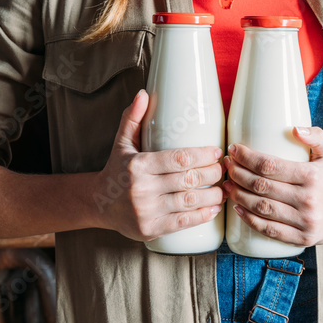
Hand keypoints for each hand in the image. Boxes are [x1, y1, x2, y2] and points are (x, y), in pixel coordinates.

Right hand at [95, 90, 225, 240]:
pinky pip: (183, 222)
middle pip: (188, 179)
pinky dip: (202, 216)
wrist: (99, 204)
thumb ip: (131, 118)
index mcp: (138, 165)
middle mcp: (141, 188)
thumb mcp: (121, 143)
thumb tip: (143, 93)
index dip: (203, 155)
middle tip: (223, 170)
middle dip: (212, 174)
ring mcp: (146, 211)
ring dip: (213, 196)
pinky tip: (213, 209)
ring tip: (224, 189)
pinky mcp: (150, 229)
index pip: (179, 158)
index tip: (217, 153)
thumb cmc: (117, 170)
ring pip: (189, 202)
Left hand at [222, 126, 322, 246]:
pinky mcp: (302, 238)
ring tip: (227, 186)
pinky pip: (269, 230)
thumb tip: (294, 128)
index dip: (247, 158)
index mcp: (312, 176)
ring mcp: (304, 221)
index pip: (269, 166)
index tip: (234, 151)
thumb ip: (315, 136)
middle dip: (238, 175)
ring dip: (239, 197)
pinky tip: (238, 209)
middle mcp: (308, 199)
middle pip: (261, 187)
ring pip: (262, 208)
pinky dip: (250, 220)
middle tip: (227, 167)